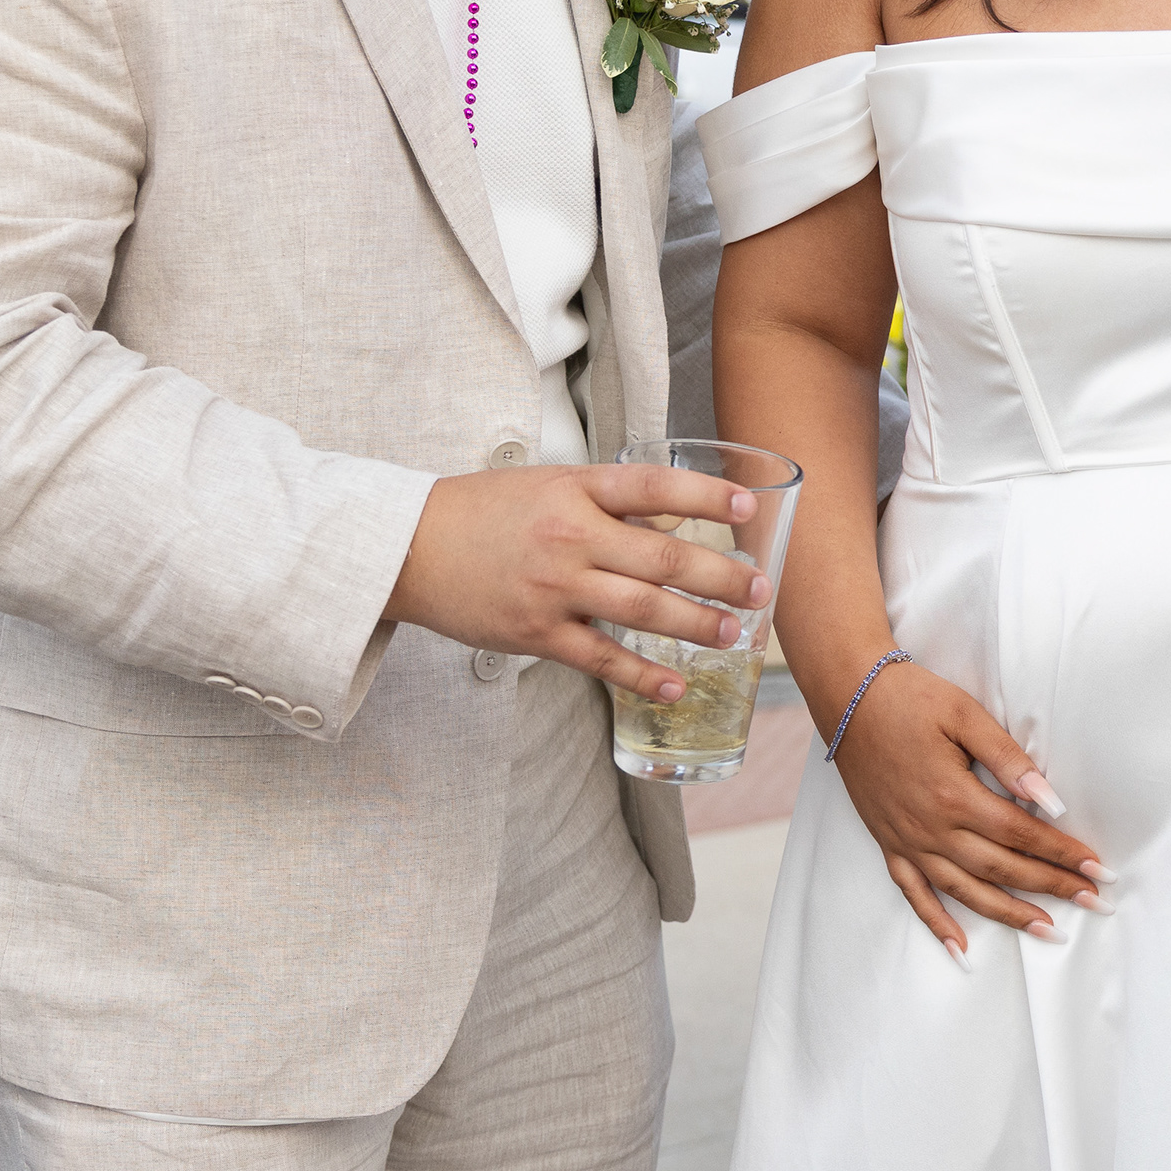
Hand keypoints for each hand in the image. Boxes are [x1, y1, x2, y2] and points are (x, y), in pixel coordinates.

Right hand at [383, 463, 771, 702]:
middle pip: (664, 559)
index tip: (748, 507)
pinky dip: (644, 676)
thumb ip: (608, 500)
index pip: (654, 486)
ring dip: (697, 625)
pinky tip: (676, 685)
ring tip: (734, 633)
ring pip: (643, 611)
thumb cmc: (484, 511)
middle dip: (723, 577)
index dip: (705, 498)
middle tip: (761, 589)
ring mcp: (554, 589)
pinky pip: (602, 660)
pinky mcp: (536, 634)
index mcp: (575, 491)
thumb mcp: (548, 485)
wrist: (409, 548)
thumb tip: (675, 514)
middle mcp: (570, 537)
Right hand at [825, 659, 1106, 956]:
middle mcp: (931, 828)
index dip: (1063, 853)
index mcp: (954, 795)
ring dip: (1008, 913)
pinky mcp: (888, 844)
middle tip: (1093, 901)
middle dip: (1051, 887)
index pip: (1021, 833)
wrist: (848, 699)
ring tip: (1047, 930)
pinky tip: (960, 947)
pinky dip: (936, 922)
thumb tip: (1050, 800)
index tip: (1098, 869)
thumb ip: (1008, 759)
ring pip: (964, 890)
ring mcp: (908, 841)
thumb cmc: (911, 699)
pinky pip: (913, 893)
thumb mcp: (965, 715)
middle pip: (1001, 868)